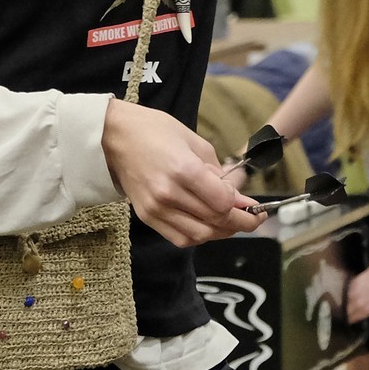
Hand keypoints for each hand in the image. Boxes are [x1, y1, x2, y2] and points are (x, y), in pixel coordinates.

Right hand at [102, 99, 262, 246]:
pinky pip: (180, 238)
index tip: (250, 203)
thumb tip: (236, 194)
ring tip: (233, 222)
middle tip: (253, 218)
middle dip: (241, 222)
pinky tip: (209, 226)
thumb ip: (217, 171)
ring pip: (200, 235)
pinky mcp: (148, 217)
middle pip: (215, 221)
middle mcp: (169, 194)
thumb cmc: (154, 131)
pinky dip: (199, 237)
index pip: (222, 202)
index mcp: (183, 170)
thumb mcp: (194, 141)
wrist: (114, 138)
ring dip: (222, 232)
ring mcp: (156, 209)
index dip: (241, 206)